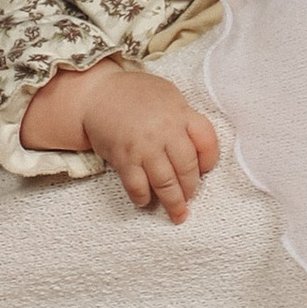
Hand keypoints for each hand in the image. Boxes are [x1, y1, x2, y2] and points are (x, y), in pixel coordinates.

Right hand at [24, 64, 220, 222]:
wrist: (96, 93)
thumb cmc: (133, 94)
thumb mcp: (167, 96)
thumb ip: (183, 118)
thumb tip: (196, 147)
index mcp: (180, 113)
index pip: (207, 142)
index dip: (209, 160)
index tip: (205, 170)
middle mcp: (165, 131)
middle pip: (188, 168)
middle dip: (191, 188)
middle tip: (189, 198)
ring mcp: (144, 146)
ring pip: (166, 183)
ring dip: (173, 202)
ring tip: (177, 214)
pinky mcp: (124, 159)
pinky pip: (138, 187)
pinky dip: (143, 198)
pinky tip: (146, 200)